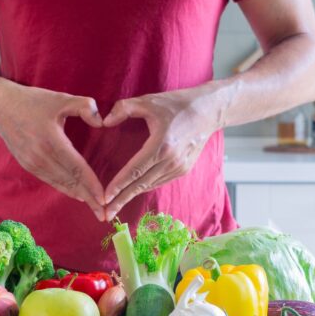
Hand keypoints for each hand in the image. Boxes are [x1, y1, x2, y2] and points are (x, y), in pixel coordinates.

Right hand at [0, 82, 105, 220]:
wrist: (0, 107)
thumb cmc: (32, 102)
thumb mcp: (61, 98)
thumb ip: (85, 106)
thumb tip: (101, 122)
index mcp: (51, 141)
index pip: (77, 168)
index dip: (92, 185)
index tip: (104, 199)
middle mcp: (41, 157)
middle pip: (71, 182)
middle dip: (89, 198)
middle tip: (104, 213)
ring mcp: (33, 164)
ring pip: (61, 184)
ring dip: (78, 196)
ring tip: (94, 208)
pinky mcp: (28, 166)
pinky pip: (51, 181)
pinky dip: (65, 189)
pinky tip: (77, 195)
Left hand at [102, 87, 219, 219]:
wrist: (209, 110)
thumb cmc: (177, 103)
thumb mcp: (149, 100)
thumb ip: (124, 108)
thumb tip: (105, 122)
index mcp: (161, 145)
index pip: (134, 171)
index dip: (118, 186)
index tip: (104, 198)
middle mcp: (170, 161)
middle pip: (140, 185)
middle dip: (121, 200)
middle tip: (105, 214)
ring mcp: (178, 167)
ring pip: (150, 185)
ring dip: (132, 196)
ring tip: (115, 206)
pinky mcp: (183, 169)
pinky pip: (159, 181)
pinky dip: (145, 187)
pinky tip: (133, 191)